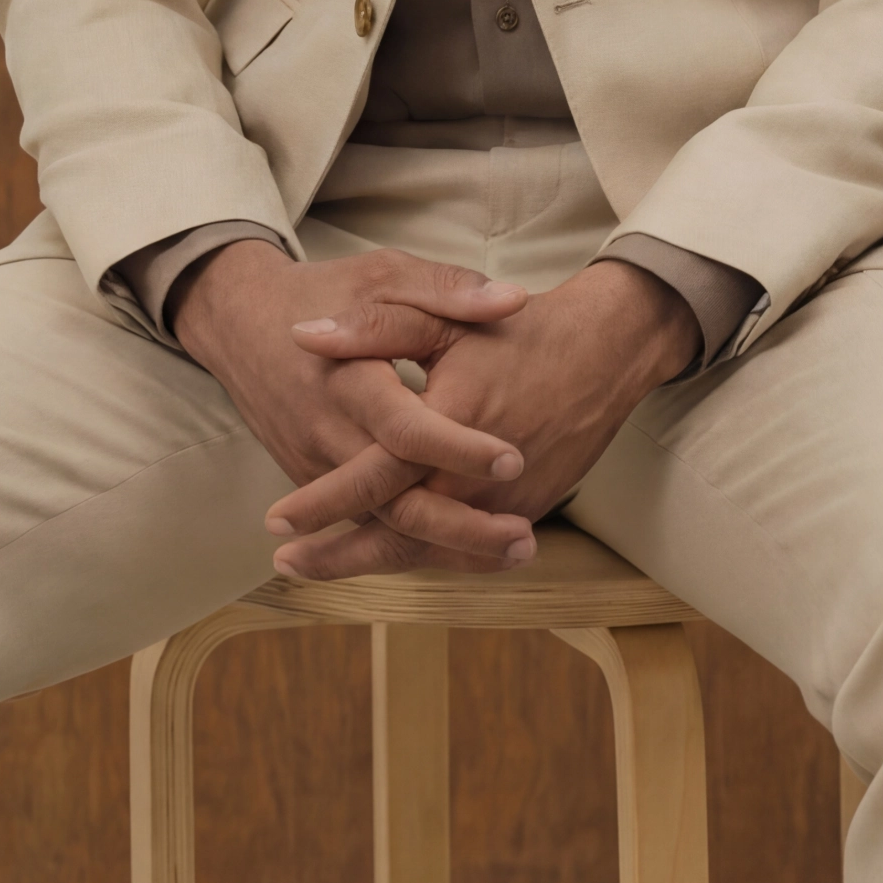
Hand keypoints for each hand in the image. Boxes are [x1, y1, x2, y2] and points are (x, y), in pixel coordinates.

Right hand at [171, 239, 538, 565]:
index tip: (514, 459)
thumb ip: (447, 290)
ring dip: (446, 547)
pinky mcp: (313, 481)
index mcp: (349, 379)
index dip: (458, 448)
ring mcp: (316, 466)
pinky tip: (471, 549)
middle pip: (394, 501)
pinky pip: (366, 525)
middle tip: (525, 538)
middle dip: (460, 528)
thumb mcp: (384, 275)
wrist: (240, 322)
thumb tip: (514, 300)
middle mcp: (329, 433)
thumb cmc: (322, 292)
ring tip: (517, 551)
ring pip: (382, 527)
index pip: (405, 429)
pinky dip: (416, 543)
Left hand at [264, 258, 697, 577]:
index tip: (277, 520)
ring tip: (322, 567)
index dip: (324, 503)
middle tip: (287, 563)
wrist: (605, 352)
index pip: (374, 479)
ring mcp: (504, 504)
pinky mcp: (524, 512)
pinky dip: (422, 556)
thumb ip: (373, 327)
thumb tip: (304, 335)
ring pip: (430, 551)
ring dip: (374, 563)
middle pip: (397, 535)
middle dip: (338, 556)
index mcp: (449, 426)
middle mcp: (477, 479)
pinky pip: (463, 548)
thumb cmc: (520, 331)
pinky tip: (388, 554)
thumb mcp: (443, 315)